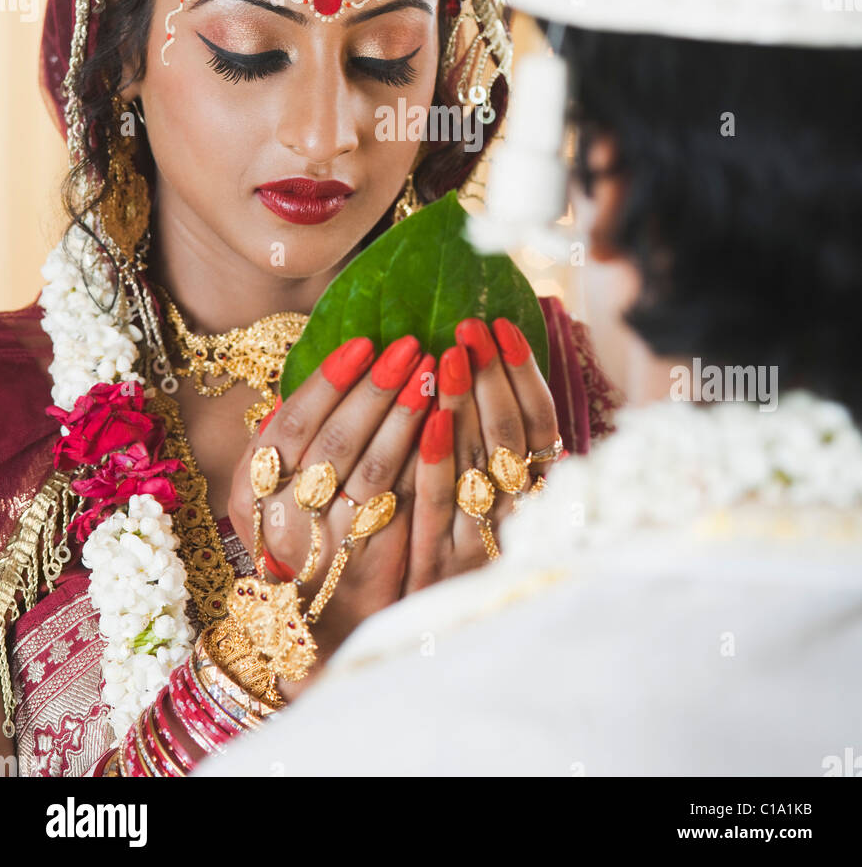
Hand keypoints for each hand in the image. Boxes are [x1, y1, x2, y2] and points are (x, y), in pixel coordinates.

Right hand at [228, 334, 435, 663]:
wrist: (314, 625)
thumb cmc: (296, 536)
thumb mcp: (267, 490)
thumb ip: (287, 438)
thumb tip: (328, 372)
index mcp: (252, 490)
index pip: (291, 422)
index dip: (329, 380)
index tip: (364, 343)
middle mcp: (284, 519)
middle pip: (335, 440)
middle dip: (376, 388)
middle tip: (411, 346)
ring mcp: (329, 545)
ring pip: (373, 469)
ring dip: (407, 415)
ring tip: (435, 372)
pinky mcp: (374, 565)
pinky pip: (403, 503)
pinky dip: (425, 460)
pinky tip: (447, 425)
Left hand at [405, 317, 558, 592]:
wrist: (428, 645)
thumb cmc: (459, 557)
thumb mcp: (491, 506)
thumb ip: (495, 449)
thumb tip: (489, 367)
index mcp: (538, 499)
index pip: (541, 425)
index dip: (524, 374)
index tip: (503, 327)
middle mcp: (518, 519)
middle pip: (511, 436)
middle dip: (492, 375)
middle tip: (470, 326)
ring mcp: (480, 544)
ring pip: (481, 463)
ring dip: (466, 403)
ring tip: (450, 352)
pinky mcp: (438, 569)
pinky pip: (441, 506)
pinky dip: (439, 460)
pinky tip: (429, 418)